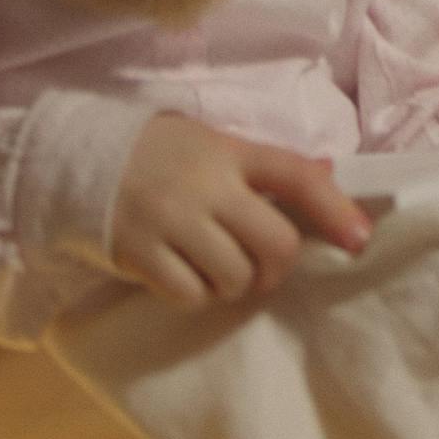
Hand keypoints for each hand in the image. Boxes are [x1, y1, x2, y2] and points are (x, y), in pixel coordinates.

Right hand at [111, 114, 373, 310]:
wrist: (78, 159)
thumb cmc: (161, 154)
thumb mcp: (214, 144)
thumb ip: (266, 165)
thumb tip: (330, 170)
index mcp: (231, 152)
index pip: (296, 176)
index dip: (335, 209)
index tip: (360, 240)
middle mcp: (205, 185)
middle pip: (275, 243)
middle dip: (277, 266)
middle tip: (261, 267)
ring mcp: (171, 220)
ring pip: (236, 277)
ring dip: (234, 284)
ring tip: (214, 267)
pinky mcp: (139, 252)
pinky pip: (191, 295)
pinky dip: (197, 295)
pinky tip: (185, 274)